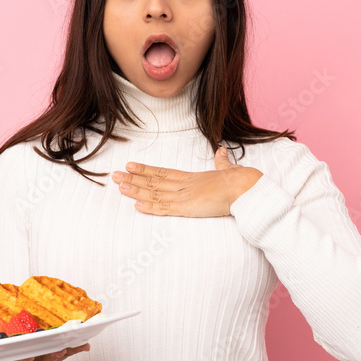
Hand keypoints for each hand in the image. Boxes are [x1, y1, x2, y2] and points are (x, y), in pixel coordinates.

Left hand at [111, 146, 262, 216]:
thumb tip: (221, 152)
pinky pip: (165, 208)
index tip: (131, 165)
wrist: (247, 187)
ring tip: (118, 185)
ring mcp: (185, 196)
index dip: (146, 170)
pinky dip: (150, 207)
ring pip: (155, 193)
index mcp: (193, 177)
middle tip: (114, 175)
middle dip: (133, 178)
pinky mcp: (188, 208)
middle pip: (154, 181)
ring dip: (135, 190)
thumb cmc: (241, 180)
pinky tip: (136, 204)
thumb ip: (222, 162)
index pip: (164, 173)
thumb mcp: (228, 169)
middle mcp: (185, 185)